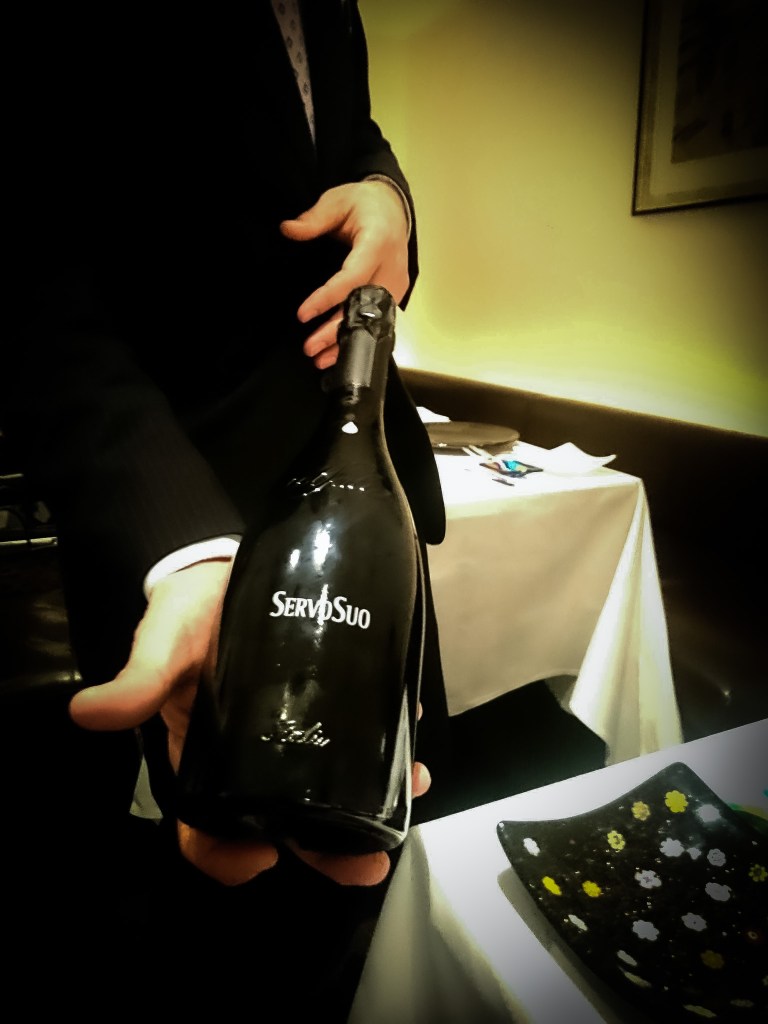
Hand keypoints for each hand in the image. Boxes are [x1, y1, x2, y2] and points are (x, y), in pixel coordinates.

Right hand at [69, 560, 429, 886]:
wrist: (230, 566)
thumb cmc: (190, 611)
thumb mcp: (164, 641)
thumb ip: (140, 677)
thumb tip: (87, 712)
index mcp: (207, 758)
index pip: (209, 827)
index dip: (227, 855)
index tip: (260, 859)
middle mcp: (256, 757)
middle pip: (289, 821)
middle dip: (329, 848)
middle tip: (366, 862)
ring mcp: (300, 731)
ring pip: (334, 788)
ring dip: (369, 802)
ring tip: (406, 794)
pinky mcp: (334, 701)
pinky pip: (362, 737)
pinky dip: (387, 749)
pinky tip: (410, 749)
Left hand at [280, 179, 409, 369]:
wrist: (393, 209)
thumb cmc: (365, 206)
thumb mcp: (337, 201)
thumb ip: (313, 219)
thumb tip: (289, 229)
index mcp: (378, 242)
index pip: (354, 277)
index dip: (329, 298)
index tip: (304, 314)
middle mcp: (392, 267)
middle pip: (365, 306)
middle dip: (336, 331)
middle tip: (310, 347)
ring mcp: (397, 283)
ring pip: (374, 320)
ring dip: (347, 341)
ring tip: (321, 359)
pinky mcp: (395, 294)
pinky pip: (379, 321)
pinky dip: (359, 337)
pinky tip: (339, 353)